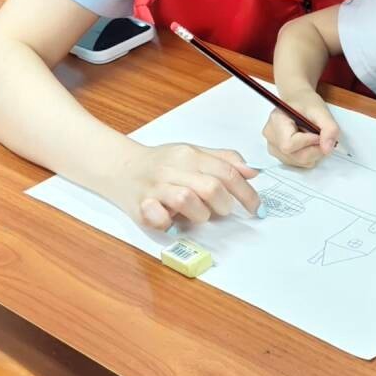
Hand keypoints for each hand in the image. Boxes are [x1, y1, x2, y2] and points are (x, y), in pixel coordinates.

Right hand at [111, 142, 261, 230]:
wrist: (119, 166)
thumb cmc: (161, 164)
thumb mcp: (193, 153)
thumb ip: (224, 161)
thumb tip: (253, 172)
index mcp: (189, 155)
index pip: (227, 172)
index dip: (247, 193)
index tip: (256, 208)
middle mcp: (173, 169)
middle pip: (211, 188)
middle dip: (223, 205)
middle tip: (221, 210)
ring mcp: (155, 188)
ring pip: (187, 200)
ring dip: (199, 214)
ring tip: (195, 214)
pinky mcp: (140, 207)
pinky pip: (159, 218)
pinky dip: (168, 221)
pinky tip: (170, 218)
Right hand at [262, 90, 339, 168]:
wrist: (299, 101)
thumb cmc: (306, 103)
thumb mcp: (321, 110)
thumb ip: (329, 128)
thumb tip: (327, 149)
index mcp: (276, 121)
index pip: (289, 144)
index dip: (308, 142)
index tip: (318, 134)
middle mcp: (271, 136)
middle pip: (295, 155)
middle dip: (314, 149)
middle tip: (320, 136)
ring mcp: (274, 147)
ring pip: (299, 161)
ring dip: (313, 153)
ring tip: (313, 136)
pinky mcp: (280, 155)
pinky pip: (299, 163)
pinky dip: (309, 156)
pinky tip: (308, 143)